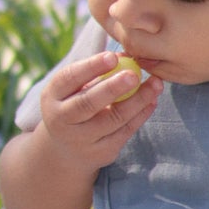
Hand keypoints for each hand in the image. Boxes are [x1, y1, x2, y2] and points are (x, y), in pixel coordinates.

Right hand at [37, 49, 162, 174]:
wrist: (64, 150)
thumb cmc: (73, 106)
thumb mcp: (73, 89)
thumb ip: (95, 72)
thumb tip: (128, 56)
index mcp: (52, 97)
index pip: (69, 79)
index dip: (91, 67)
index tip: (112, 56)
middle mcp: (62, 120)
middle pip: (88, 103)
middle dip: (112, 88)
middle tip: (134, 74)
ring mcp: (81, 140)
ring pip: (112, 120)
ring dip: (137, 100)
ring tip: (155, 84)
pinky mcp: (101, 153)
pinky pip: (124, 132)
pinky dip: (140, 115)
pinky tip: (152, 101)